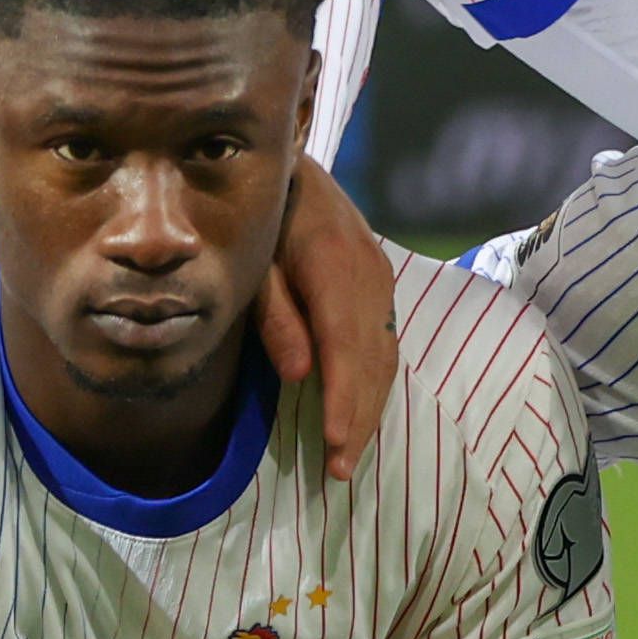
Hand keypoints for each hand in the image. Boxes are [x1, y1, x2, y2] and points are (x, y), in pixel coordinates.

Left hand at [249, 152, 406, 464]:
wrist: (292, 166)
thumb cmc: (259, 213)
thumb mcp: (253, 256)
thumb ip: (274, 312)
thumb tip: (299, 374)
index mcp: (335, 264)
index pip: (345, 345)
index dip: (343, 399)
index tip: (336, 445)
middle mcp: (370, 275)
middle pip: (372, 360)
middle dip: (358, 419)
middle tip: (340, 472)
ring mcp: (381, 279)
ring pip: (384, 356)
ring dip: (369, 409)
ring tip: (349, 456)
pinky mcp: (380, 285)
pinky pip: (384, 343)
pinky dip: (372, 385)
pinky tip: (358, 414)